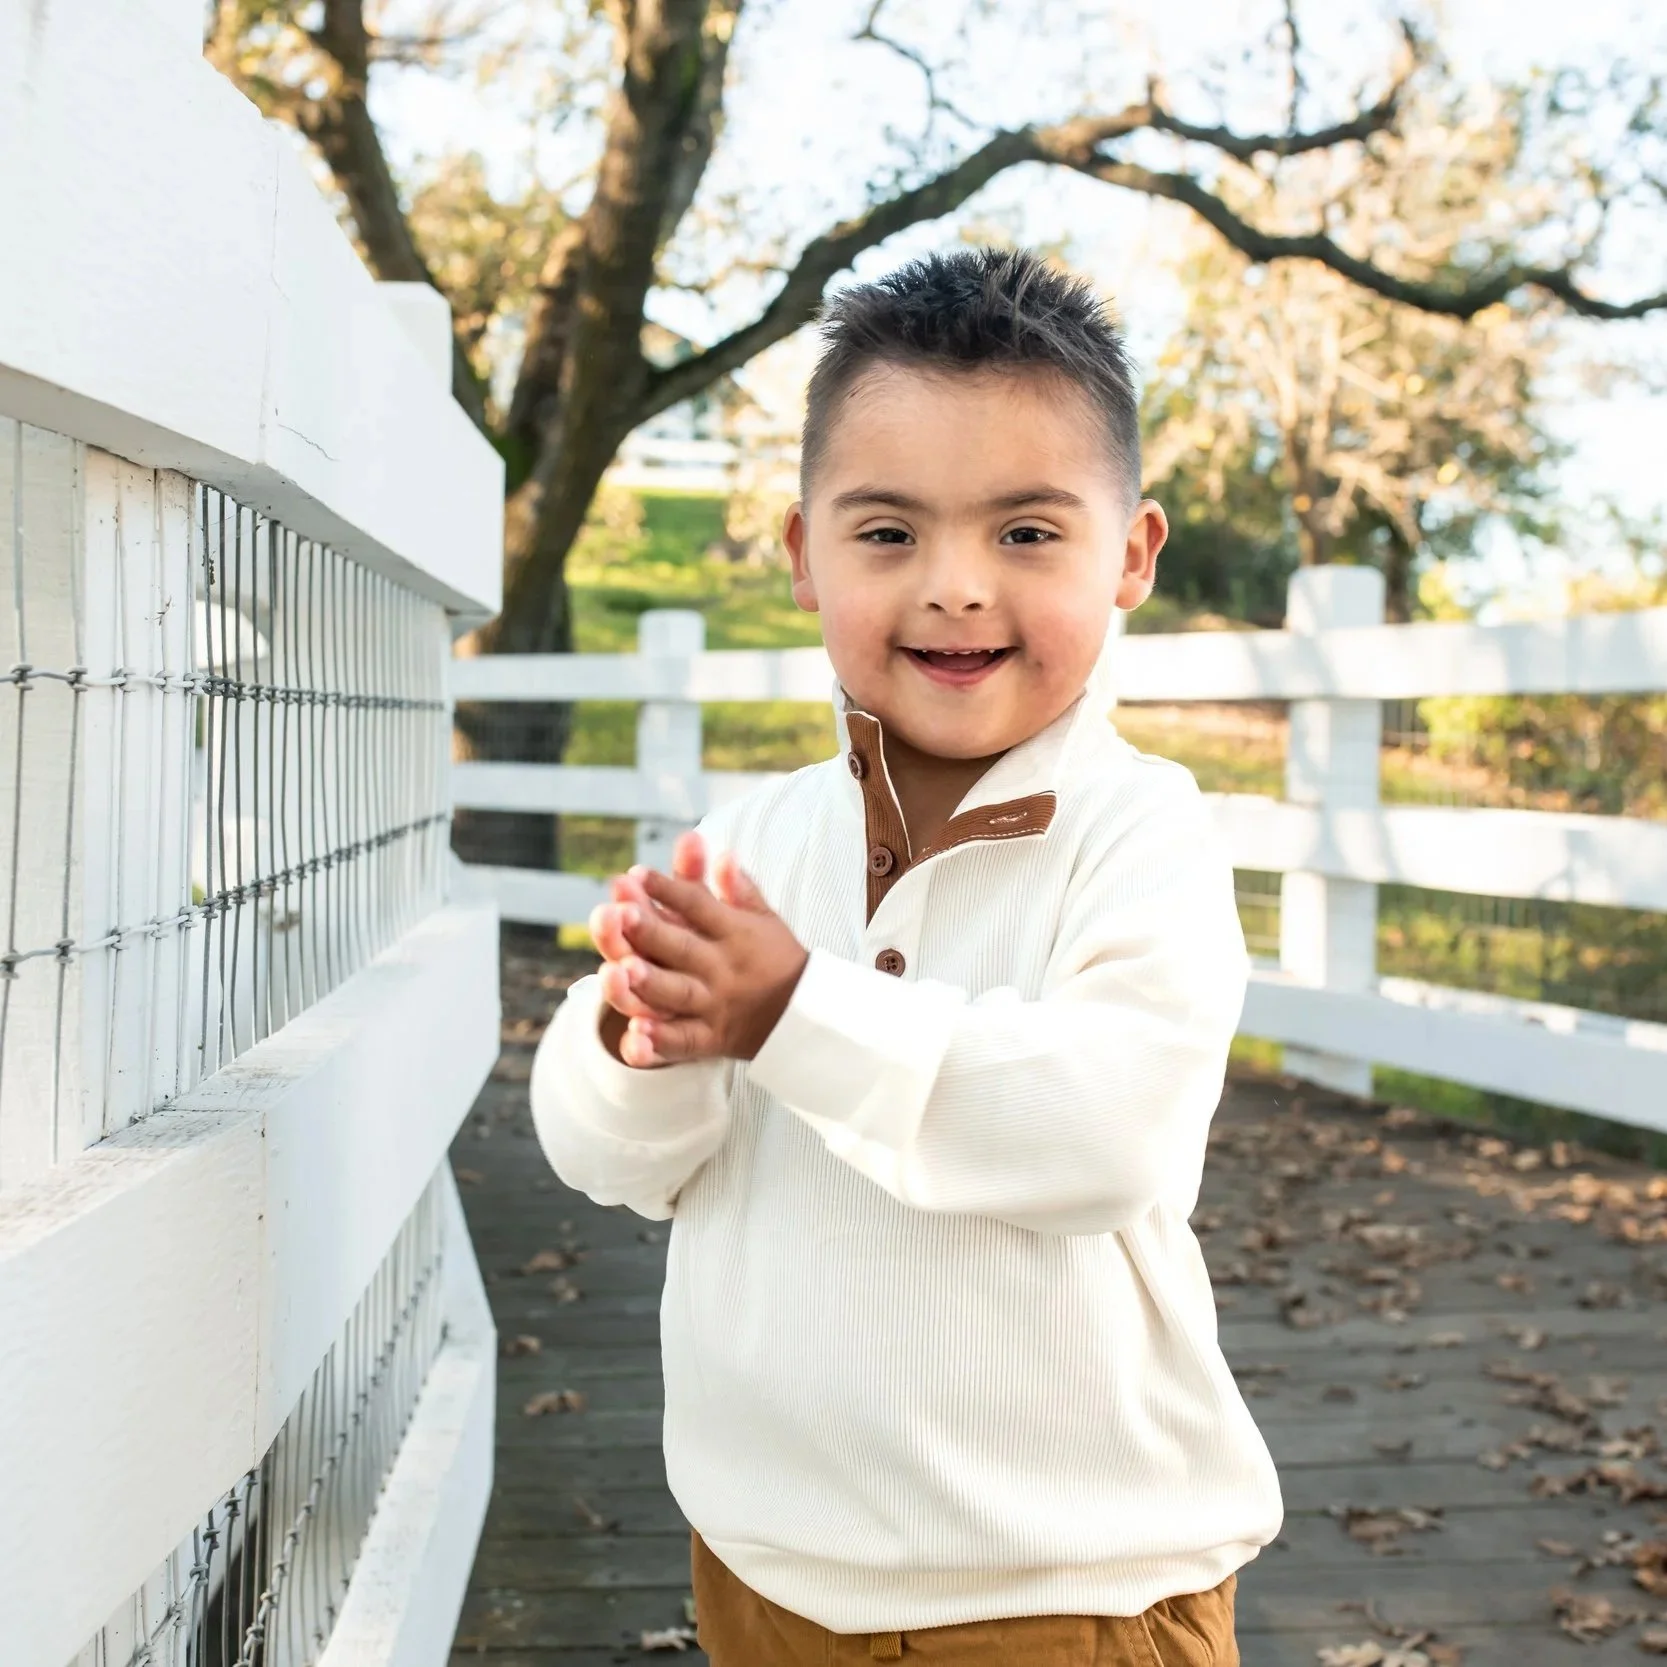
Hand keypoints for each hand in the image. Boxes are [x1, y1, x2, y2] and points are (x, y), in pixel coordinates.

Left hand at [590, 832, 807, 1067]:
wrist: (803, 1017)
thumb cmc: (774, 958)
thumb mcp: (763, 917)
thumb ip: (738, 887)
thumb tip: (721, 852)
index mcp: (735, 934)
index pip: (698, 906)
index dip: (668, 889)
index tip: (636, 874)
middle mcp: (722, 969)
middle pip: (681, 948)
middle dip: (649, 931)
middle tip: (620, 913)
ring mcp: (714, 1006)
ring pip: (676, 995)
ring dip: (648, 984)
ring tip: (620, 970)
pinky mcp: (709, 1040)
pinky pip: (682, 1043)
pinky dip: (659, 1042)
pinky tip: (634, 1034)